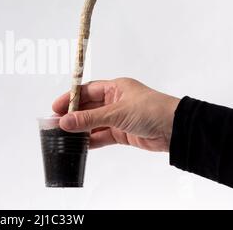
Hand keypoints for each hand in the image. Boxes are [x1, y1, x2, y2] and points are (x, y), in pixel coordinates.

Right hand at [52, 78, 179, 151]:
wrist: (176, 129)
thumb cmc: (152, 110)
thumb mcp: (116, 112)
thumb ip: (90, 119)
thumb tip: (65, 121)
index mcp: (115, 88)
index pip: (87, 91)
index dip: (70, 98)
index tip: (56, 107)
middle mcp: (115, 101)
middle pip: (88, 107)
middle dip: (73, 115)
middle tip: (56, 123)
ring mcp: (119, 118)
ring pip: (94, 123)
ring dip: (81, 129)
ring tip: (64, 135)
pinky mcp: (123, 133)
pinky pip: (102, 136)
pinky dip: (92, 141)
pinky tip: (80, 145)